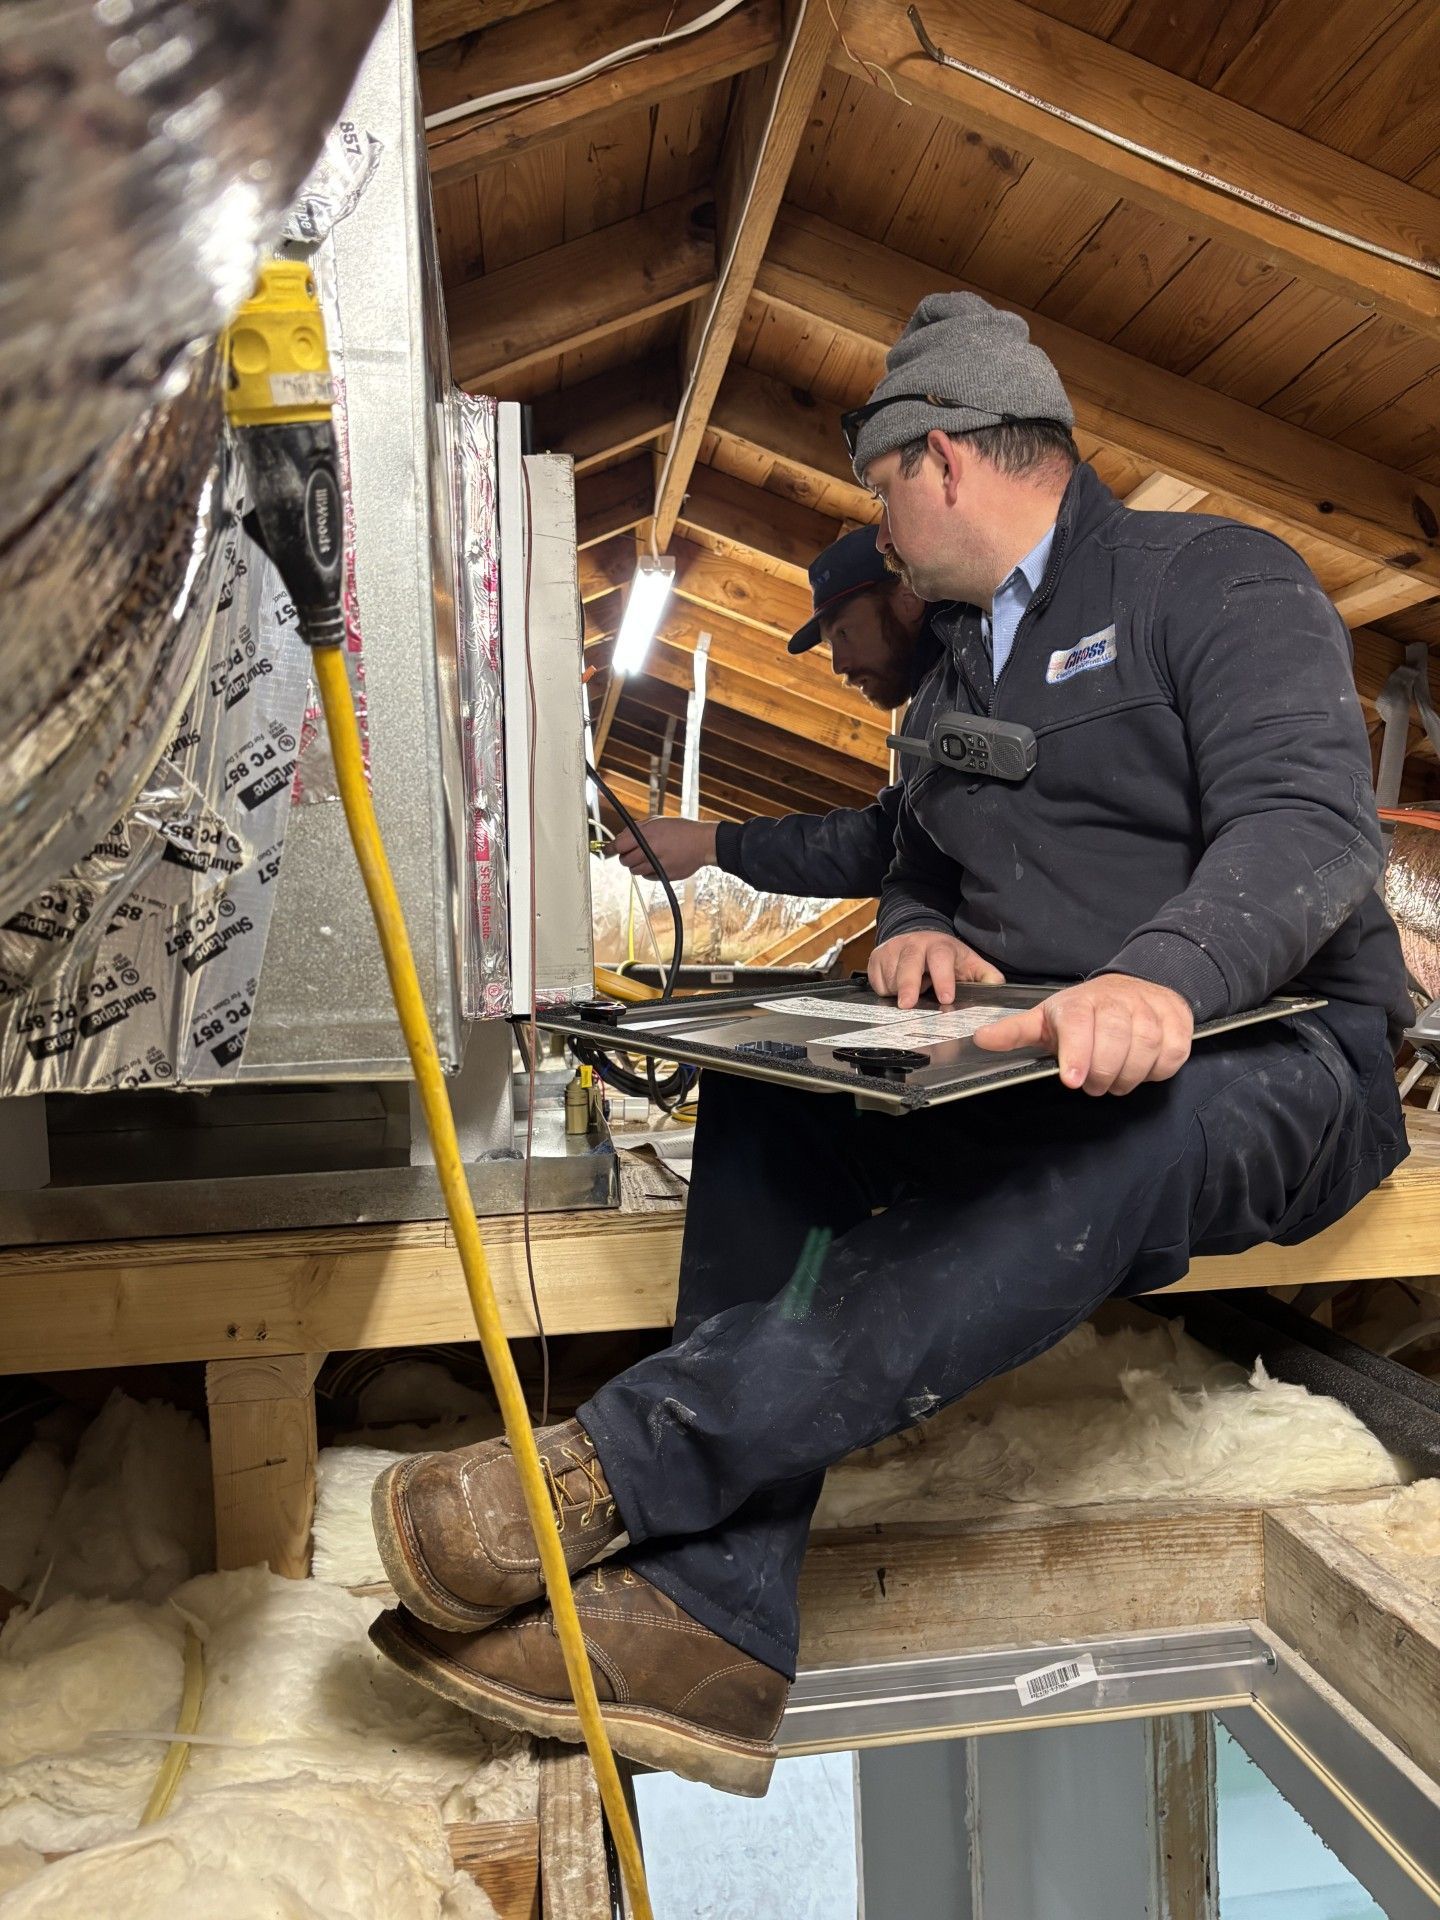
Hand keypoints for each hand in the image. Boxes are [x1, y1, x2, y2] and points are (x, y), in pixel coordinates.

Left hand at [613, 817, 716, 881]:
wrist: (702, 843)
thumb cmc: (681, 830)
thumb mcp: (657, 822)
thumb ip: (636, 829)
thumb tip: (619, 837)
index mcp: (646, 836)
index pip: (619, 845)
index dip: (610, 848)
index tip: (606, 850)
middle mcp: (650, 852)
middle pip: (625, 860)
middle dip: (626, 856)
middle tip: (634, 851)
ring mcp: (657, 865)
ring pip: (635, 871)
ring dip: (637, 864)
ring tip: (649, 855)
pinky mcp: (664, 876)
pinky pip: (647, 877)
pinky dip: (649, 871)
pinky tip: (658, 862)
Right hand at [868, 931, 1004, 1007]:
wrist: (917, 939)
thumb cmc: (945, 958)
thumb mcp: (968, 963)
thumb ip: (985, 976)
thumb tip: (998, 987)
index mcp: (940, 946)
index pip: (941, 958)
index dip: (943, 977)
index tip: (946, 998)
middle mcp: (914, 944)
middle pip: (909, 963)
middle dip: (908, 985)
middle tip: (907, 1006)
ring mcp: (892, 950)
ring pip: (890, 976)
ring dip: (898, 992)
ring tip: (912, 994)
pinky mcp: (875, 958)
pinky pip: (876, 982)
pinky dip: (885, 991)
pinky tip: (897, 989)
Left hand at [972, 973, 1192, 1095]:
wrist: (1135, 985)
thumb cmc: (1084, 1012)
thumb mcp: (1046, 1019)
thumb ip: (1015, 1032)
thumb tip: (979, 1039)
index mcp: (1080, 1004)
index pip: (1080, 1026)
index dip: (1078, 1054)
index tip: (1073, 1079)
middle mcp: (1116, 1001)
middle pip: (1116, 1043)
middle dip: (1103, 1074)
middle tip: (1093, 1084)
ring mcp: (1150, 1009)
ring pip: (1145, 1050)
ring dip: (1130, 1075)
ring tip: (1115, 1079)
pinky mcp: (1177, 1020)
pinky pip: (1173, 1053)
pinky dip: (1158, 1069)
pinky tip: (1143, 1067)